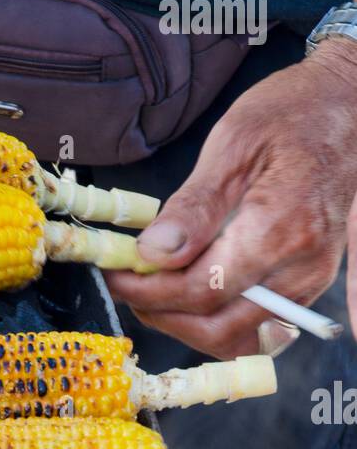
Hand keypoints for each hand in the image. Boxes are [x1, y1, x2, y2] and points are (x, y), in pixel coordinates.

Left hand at [106, 38, 356, 358]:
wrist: (345, 109)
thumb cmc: (290, 115)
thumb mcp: (232, 144)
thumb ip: (193, 207)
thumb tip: (153, 255)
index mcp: (280, 229)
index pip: (202, 290)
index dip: (150, 291)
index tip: (116, 276)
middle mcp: (301, 268)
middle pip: (218, 328)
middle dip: (163, 316)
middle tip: (129, 288)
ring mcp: (310, 283)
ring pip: (236, 338)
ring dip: (187, 327)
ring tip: (155, 294)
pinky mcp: (309, 287)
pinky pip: (255, 328)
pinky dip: (216, 324)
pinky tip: (190, 297)